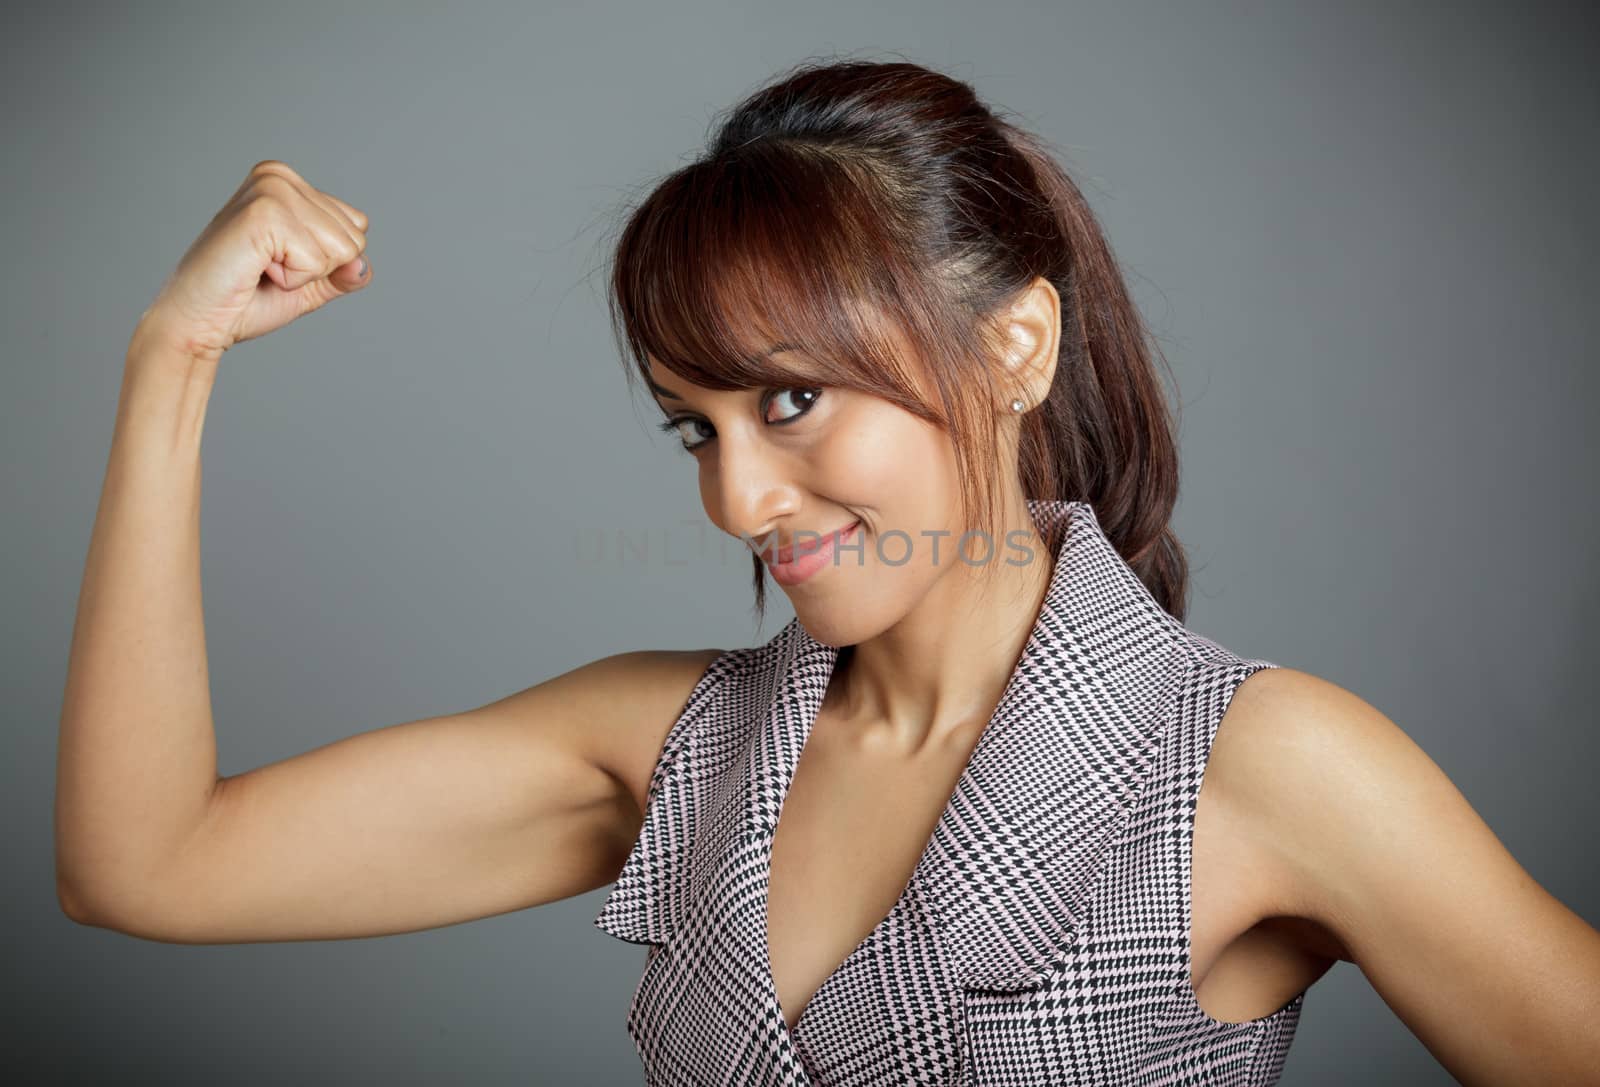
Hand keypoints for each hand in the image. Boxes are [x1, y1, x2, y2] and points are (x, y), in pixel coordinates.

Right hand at [137, 160, 371, 361]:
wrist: (199, 322)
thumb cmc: (247, 300)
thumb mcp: (312, 283)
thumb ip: (346, 272)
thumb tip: (363, 265)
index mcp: (289, 182)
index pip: (357, 226)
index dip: (327, 261)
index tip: (279, 263)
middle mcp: (279, 176)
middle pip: (354, 237)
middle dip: (318, 268)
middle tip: (267, 269)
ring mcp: (271, 189)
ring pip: (341, 249)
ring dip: (303, 274)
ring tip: (260, 268)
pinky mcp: (264, 213)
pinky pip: (318, 261)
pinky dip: (292, 280)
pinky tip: (255, 269)